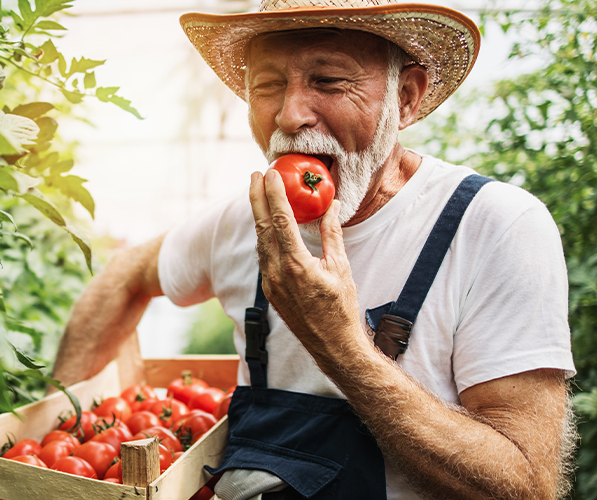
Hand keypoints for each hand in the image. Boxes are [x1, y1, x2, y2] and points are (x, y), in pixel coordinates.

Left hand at [248, 170, 365, 351]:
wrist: (331, 344)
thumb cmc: (340, 307)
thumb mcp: (340, 267)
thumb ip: (332, 233)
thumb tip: (332, 205)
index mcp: (296, 264)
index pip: (281, 220)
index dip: (274, 194)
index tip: (272, 174)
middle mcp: (277, 271)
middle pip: (262, 226)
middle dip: (257, 198)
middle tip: (255, 175)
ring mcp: (270, 281)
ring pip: (260, 241)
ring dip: (258, 216)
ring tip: (258, 194)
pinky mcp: (269, 289)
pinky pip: (263, 256)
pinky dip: (264, 236)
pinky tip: (266, 225)